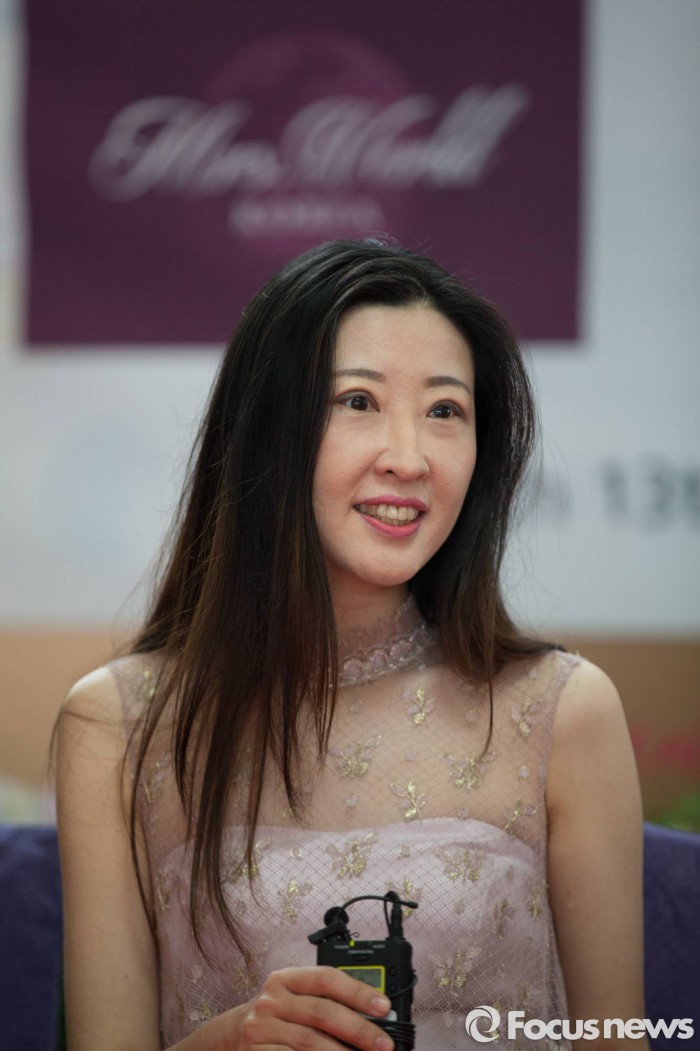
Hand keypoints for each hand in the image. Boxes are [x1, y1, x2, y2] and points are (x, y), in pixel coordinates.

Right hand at [235, 966, 393, 1049]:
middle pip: (322, 1012)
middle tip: (383, 1044)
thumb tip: (372, 1013)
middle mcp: (272, 1000)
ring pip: (309, 1042)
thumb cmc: (275, 1016)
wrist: (230, 1035)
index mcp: (286, 978)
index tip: (383, 1007)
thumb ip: (324, 1000)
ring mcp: (261, 1028)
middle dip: (358, 1029)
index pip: (326, 978)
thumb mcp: (293, 998)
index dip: (357, 992)